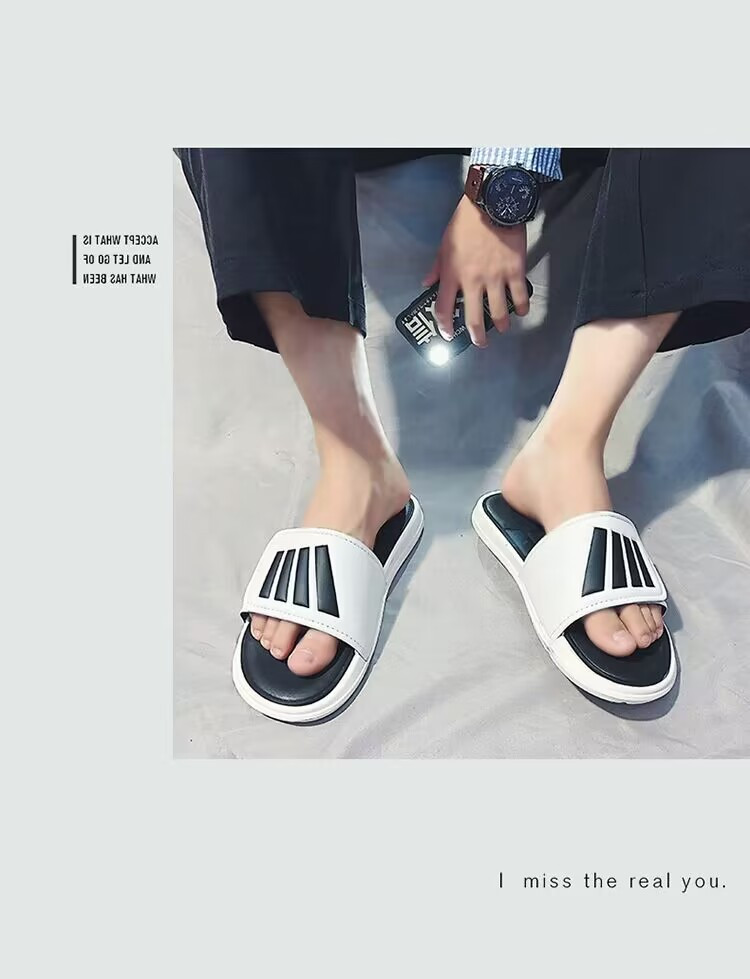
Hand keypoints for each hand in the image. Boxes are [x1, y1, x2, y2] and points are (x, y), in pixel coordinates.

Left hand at [425, 195, 529, 346]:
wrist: (492, 202)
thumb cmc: (466, 222)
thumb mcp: (444, 244)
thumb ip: (436, 267)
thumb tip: (427, 283)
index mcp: (452, 275)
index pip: (443, 309)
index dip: (444, 326)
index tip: (448, 334)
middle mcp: (473, 281)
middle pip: (473, 319)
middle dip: (476, 336)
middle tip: (479, 342)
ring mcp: (495, 278)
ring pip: (498, 313)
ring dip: (500, 325)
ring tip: (502, 328)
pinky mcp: (514, 271)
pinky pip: (519, 297)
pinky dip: (521, 308)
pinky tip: (521, 311)